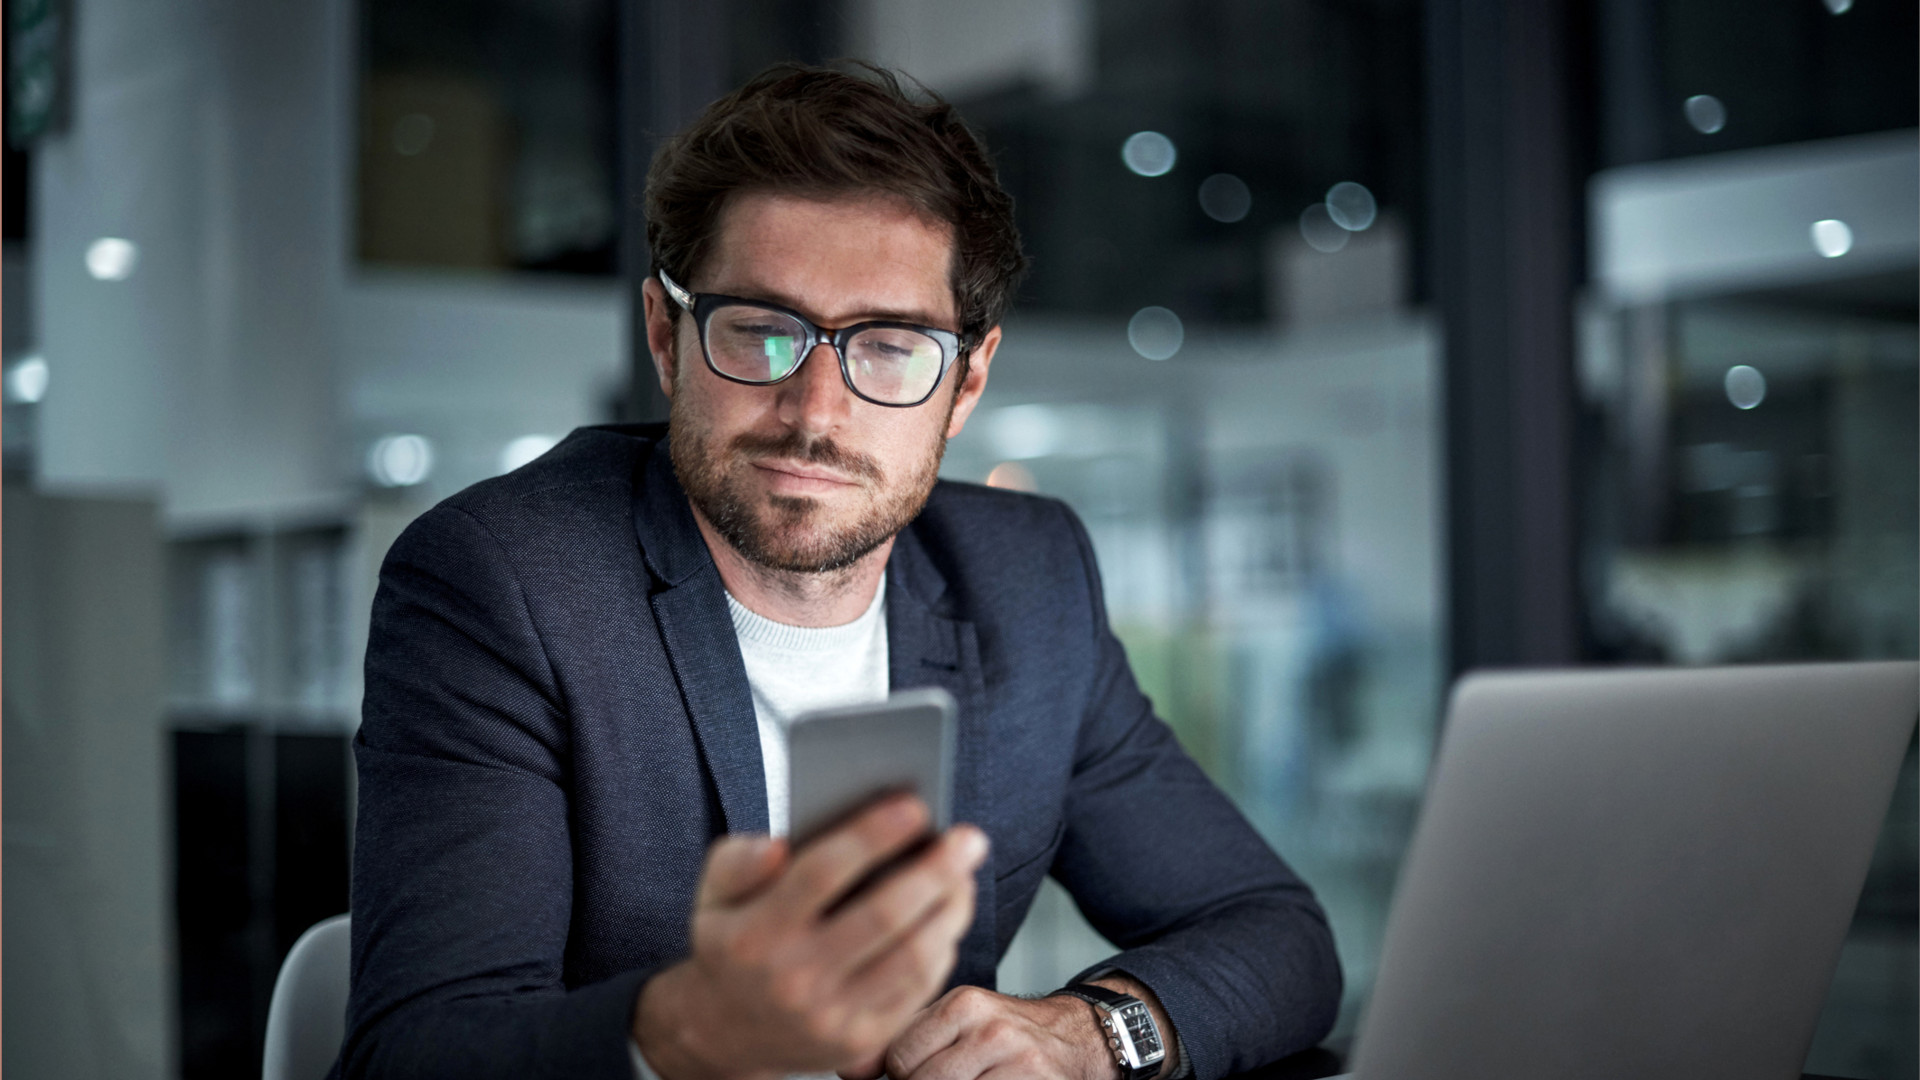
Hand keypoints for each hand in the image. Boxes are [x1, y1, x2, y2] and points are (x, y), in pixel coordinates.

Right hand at [632, 795, 988, 1079]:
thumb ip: (738, 861)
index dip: (874, 835)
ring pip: (911, 956)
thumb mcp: (713, 896)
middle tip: (967, 838)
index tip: (915, 805)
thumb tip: (778, 845)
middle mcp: (793, 979)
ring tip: (965, 874)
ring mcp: (829, 1017)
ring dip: (950, 909)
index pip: (822, 873)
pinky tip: (949, 917)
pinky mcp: (859, 1042)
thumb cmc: (732, 945)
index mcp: (755, 934)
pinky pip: (917, 991)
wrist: (725, 1033)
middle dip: (936, 871)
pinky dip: (942, 948)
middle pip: (882, 915)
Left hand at [849, 986, 1112, 1079]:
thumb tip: (848, 1068)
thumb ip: (903, 1039)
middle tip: (946, 1076)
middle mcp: (990, 1028)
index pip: (898, 1056)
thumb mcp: (957, 1022)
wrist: (1077, 1041)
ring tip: (965, 1078)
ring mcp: (1015, 1062)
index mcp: (964, 1004)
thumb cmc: (1004, 1036)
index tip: (911, 1074)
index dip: (898, 1076)